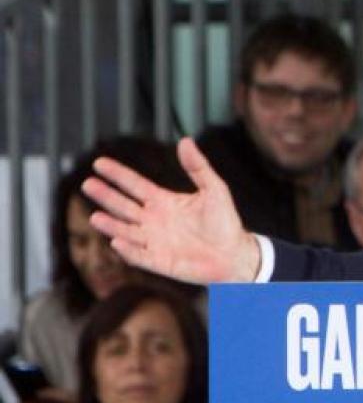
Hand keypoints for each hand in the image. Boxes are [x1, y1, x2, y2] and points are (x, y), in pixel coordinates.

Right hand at [82, 137, 260, 283]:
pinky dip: (128, 250)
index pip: (134, 185)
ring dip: (111, 225)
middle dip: (106, 196)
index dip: (117, 174)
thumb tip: (186, 140)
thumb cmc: (224, 220)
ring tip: (95, 216)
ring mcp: (154, 241)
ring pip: (126, 231)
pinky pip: (140, 256)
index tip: (98, 163)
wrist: (234, 253)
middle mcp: (153, 220)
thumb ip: (198, 167)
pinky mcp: (159, 261)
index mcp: (163, 201)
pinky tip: (117, 241)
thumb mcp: (214, 188)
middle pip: (123, 206)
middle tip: (87, 184)